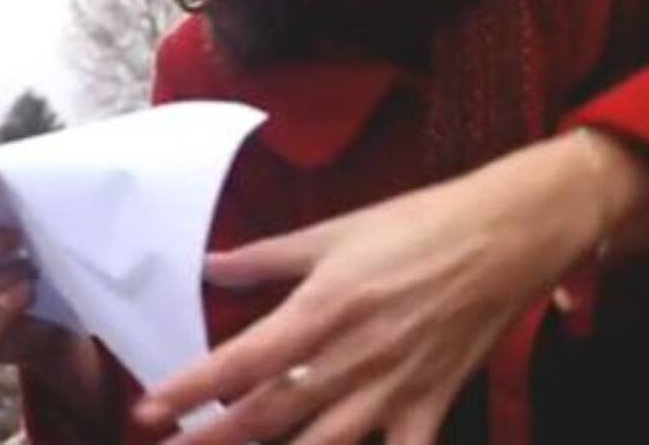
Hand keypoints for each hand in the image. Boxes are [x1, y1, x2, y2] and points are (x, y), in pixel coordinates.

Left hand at [134, 131, 648, 444]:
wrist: (503, 235)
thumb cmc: (416, 224)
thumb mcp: (335, 231)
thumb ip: (267, 257)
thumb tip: (209, 265)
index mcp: (321, 309)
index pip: (240, 361)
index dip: (188, 388)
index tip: (146, 411)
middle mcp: (350, 359)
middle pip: (266, 415)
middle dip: (211, 439)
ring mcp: (391, 391)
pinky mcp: (430, 407)